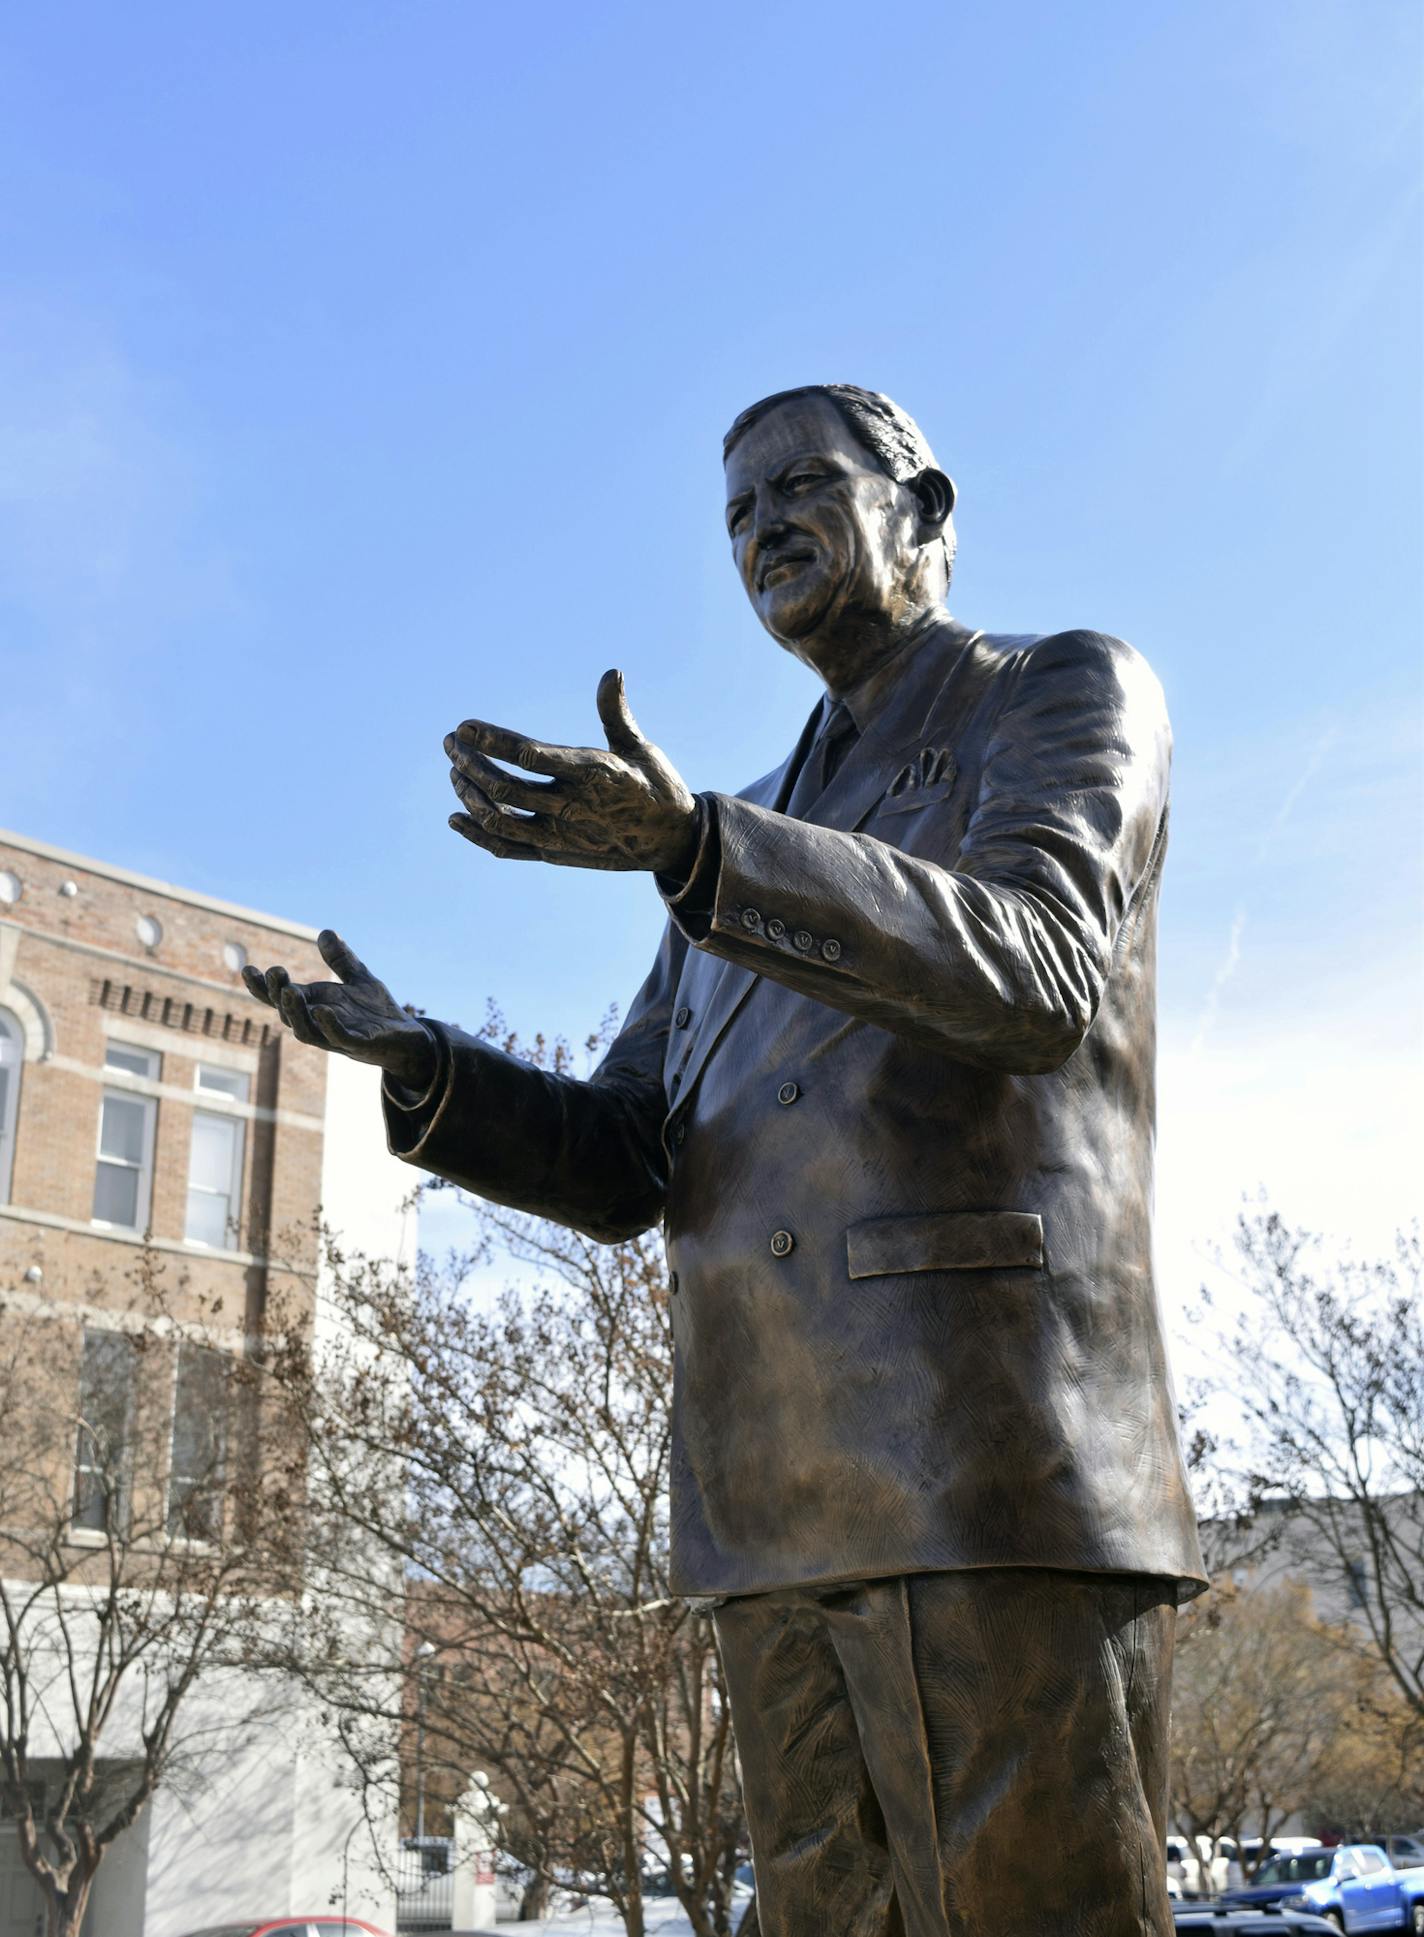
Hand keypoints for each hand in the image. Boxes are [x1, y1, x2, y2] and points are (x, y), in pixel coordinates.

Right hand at [241, 931, 435, 1090]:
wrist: (408, 1039)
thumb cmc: (377, 1012)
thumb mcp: (359, 979)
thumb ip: (341, 960)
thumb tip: (325, 932)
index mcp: (315, 1005)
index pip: (281, 997)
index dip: (262, 987)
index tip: (246, 969)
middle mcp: (320, 1022)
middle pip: (288, 1012)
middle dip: (277, 993)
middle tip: (274, 972)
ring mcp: (337, 1037)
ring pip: (306, 1031)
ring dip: (295, 1012)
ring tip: (289, 991)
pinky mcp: (359, 1045)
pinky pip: (339, 1038)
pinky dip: (329, 1025)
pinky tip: (323, 1010)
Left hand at [444, 669, 698, 874]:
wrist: (672, 842)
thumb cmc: (656, 787)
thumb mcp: (642, 748)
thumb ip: (616, 714)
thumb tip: (613, 673)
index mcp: (593, 775)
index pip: (530, 756)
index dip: (492, 741)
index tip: (465, 726)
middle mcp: (573, 808)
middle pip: (505, 788)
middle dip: (470, 763)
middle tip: (451, 743)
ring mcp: (561, 836)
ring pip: (500, 819)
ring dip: (470, 794)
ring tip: (455, 771)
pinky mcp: (555, 854)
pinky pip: (508, 848)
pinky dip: (478, 834)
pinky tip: (457, 817)